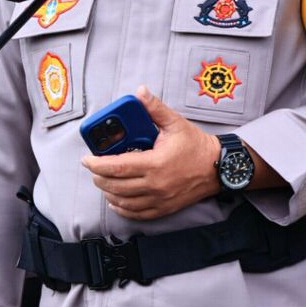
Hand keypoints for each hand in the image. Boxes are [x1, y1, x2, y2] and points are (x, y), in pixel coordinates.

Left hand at [83, 87, 221, 220]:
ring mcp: (159, 199)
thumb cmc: (196, 146)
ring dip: (108, 192)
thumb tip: (139, 92)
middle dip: (99, 177)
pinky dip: (122, 208)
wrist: (218, 168)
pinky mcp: (164, 208)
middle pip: (116, 186)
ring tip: (103, 182)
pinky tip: (116, 200)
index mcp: (155, 163)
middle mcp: (155, 185)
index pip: (117, 167)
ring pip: (123, 202)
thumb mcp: (175, 123)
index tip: (87, 159)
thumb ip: (155, 108)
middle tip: (94, 168)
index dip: (97, 164)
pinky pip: (136, 214)